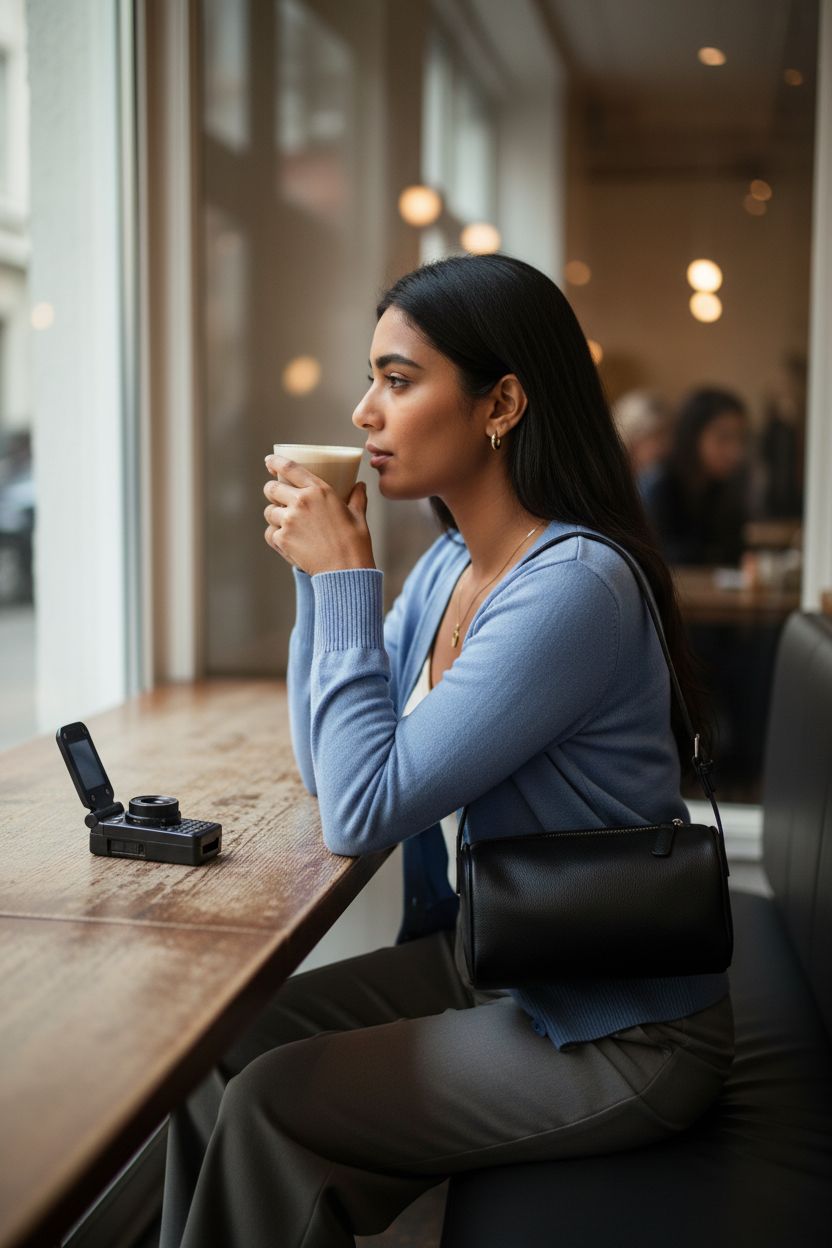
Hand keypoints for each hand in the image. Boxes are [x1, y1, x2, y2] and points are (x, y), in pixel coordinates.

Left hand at [263, 455, 375, 574]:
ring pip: (269, 512)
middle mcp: (300, 502)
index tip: (269, 461)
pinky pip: (270, 533)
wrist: (346, 571)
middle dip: (272, 491)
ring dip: (275, 516)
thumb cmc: (355, 542)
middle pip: (271, 488)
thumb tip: (360, 485)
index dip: (275, 462)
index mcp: (319, 490)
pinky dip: (276, 536)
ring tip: (288, 524)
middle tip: (278, 497)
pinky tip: (288, 541)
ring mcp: (288, 521)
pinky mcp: (282, 539)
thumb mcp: (358, 515)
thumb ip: (357, 497)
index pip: (289, 468)